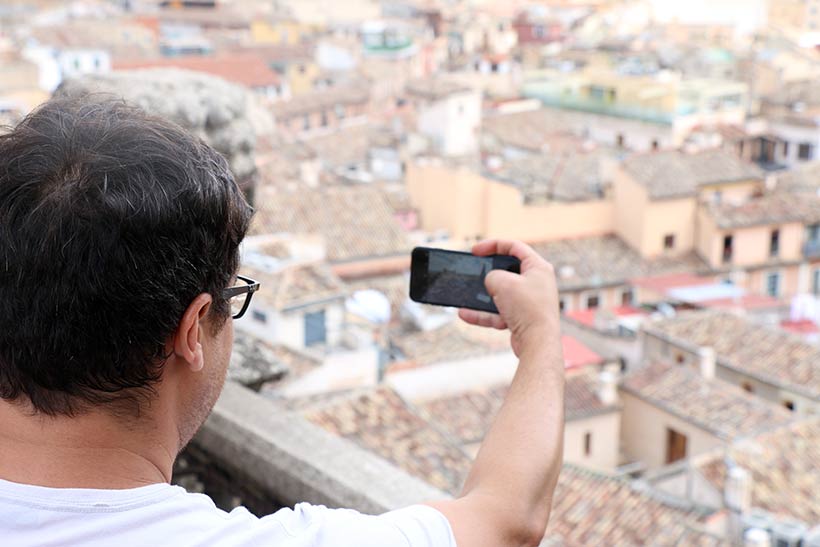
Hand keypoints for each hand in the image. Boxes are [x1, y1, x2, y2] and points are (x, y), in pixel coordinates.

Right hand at [459, 240, 559, 357]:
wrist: (537, 342)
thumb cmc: (527, 309)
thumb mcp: (502, 282)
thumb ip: (491, 275)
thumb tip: (490, 282)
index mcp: (538, 267)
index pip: (514, 247)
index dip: (493, 245)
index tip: (475, 250)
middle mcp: (536, 282)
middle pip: (507, 270)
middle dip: (488, 271)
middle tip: (474, 270)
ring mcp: (529, 301)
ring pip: (501, 293)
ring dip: (482, 295)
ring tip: (466, 294)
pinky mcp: (522, 318)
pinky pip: (498, 312)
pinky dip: (483, 313)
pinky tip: (466, 313)